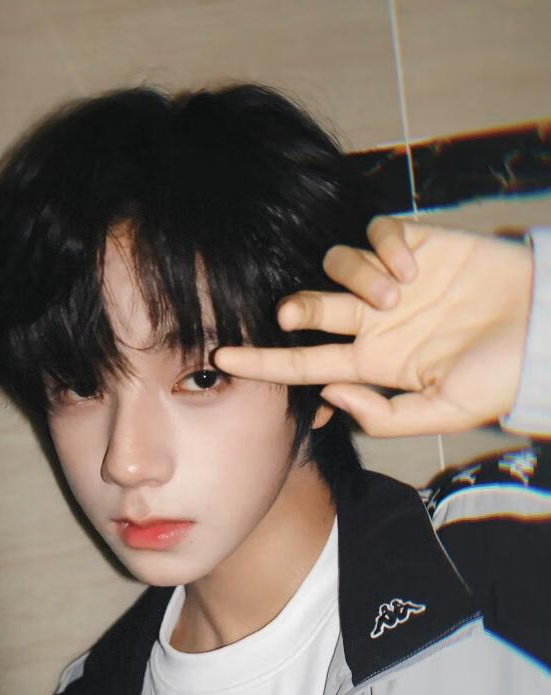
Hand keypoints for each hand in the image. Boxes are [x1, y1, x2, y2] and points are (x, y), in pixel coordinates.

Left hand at [214, 218, 532, 436]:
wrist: (546, 331)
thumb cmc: (499, 376)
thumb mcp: (444, 412)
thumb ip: (384, 415)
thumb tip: (328, 395)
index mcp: (374, 364)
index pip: (306, 364)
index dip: (263, 362)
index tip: (223, 359)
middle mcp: (374, 323)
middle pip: (312, 311)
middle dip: (295, 310)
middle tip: (292, 313)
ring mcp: (393, 284)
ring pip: (339, 267)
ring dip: (355, 278)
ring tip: (397, 294)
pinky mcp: (418, 245)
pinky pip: (378, 232)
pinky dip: (385, 245)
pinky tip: (413, 266)